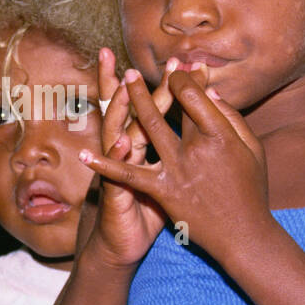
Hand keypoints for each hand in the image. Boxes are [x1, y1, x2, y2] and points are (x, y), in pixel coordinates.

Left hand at [80, 68, 269, 268]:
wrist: (243, 235)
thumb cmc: (251, 190)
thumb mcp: (252, 151)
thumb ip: (233, 119)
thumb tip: (211, 92)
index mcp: (221, 136)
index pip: (197, 97)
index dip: (186, 79)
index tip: (180, 69)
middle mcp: (197, 149)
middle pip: (173, 106)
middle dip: (157, 82)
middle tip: (140, 68)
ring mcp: (176, 170)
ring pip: (149, 127)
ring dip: (134, 101)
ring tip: (122, 80)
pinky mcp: (161, 191)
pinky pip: (128, 175)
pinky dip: (105, 164)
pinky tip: (85, 154)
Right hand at [81, 48, 203, 267]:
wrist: (121, 244)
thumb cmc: (146, 212)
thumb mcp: (160, 178)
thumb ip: (173, 152)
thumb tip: (191, 132)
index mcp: (140, 144)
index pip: (152, 106)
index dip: (169, 86)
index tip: (184, 63)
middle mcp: (124, 150)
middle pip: (130, 110)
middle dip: (139, 84)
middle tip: (152, 60)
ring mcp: (115, 170)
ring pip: (116, 131)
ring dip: (122, 109)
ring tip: (129, 86)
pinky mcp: (112, 191)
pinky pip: (114, 172)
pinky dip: (114, 157)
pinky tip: (122, 140)